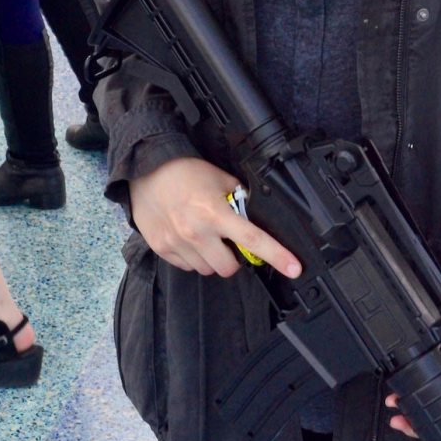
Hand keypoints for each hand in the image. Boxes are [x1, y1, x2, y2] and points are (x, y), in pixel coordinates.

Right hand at [129, 156, 301, 278]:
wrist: (146, 171)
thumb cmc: (185, 172)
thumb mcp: (221, 179)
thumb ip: (238, 200)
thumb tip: (252, 213)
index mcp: (216, 213)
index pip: (253, 240)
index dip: (277, 256)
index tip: (294, 268)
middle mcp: (196, 232)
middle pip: (228, 268)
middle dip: (233, 259)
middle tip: (228, 241)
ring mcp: (177, 243)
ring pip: (207, 270)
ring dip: (212, 259)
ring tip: (205, 236)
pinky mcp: (162, 249)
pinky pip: (187, 267)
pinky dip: (193, 258)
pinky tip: (189, 238)